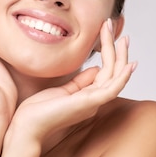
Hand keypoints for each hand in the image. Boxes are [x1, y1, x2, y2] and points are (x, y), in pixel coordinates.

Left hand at [9, 18, 136, 144]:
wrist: (27, 126)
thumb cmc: (40, 111)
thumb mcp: (63, 90)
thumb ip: (80, 81)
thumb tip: (96, 69)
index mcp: (89, 97)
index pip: (107, 73)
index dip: (110, 54)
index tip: (108, 34)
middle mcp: (95, 100)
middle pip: (114, 72)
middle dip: (118, 50)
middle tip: (118, 30)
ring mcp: (94, 102)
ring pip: (116, 77)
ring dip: (121, 56)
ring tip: (122, 37)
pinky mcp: (90, 103)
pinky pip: (112, 89)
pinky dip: (122, 77)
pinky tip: (128, 63)